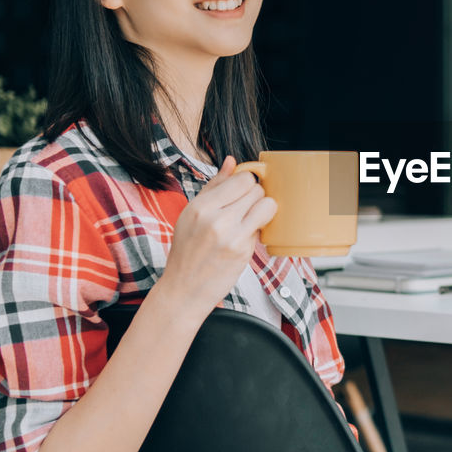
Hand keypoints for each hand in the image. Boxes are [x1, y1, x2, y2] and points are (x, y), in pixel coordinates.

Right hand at [158, 155, 277, 321]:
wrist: (183, 289)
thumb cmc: (187, 251)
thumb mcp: (191, 214)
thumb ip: (214, 186)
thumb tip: (231, 161)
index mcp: (201, 206)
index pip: (242, 178)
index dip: (246, 183)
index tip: (242, 192)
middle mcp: (216, 218)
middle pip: (256, 189)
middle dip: (254, 197)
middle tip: (244, 210)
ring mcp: (232, 235)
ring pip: (267, 205)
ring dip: (262, 210)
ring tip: (249, 220)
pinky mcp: (243, 251)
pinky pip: (263, 227)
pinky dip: (258, 229)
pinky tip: (244, 237)